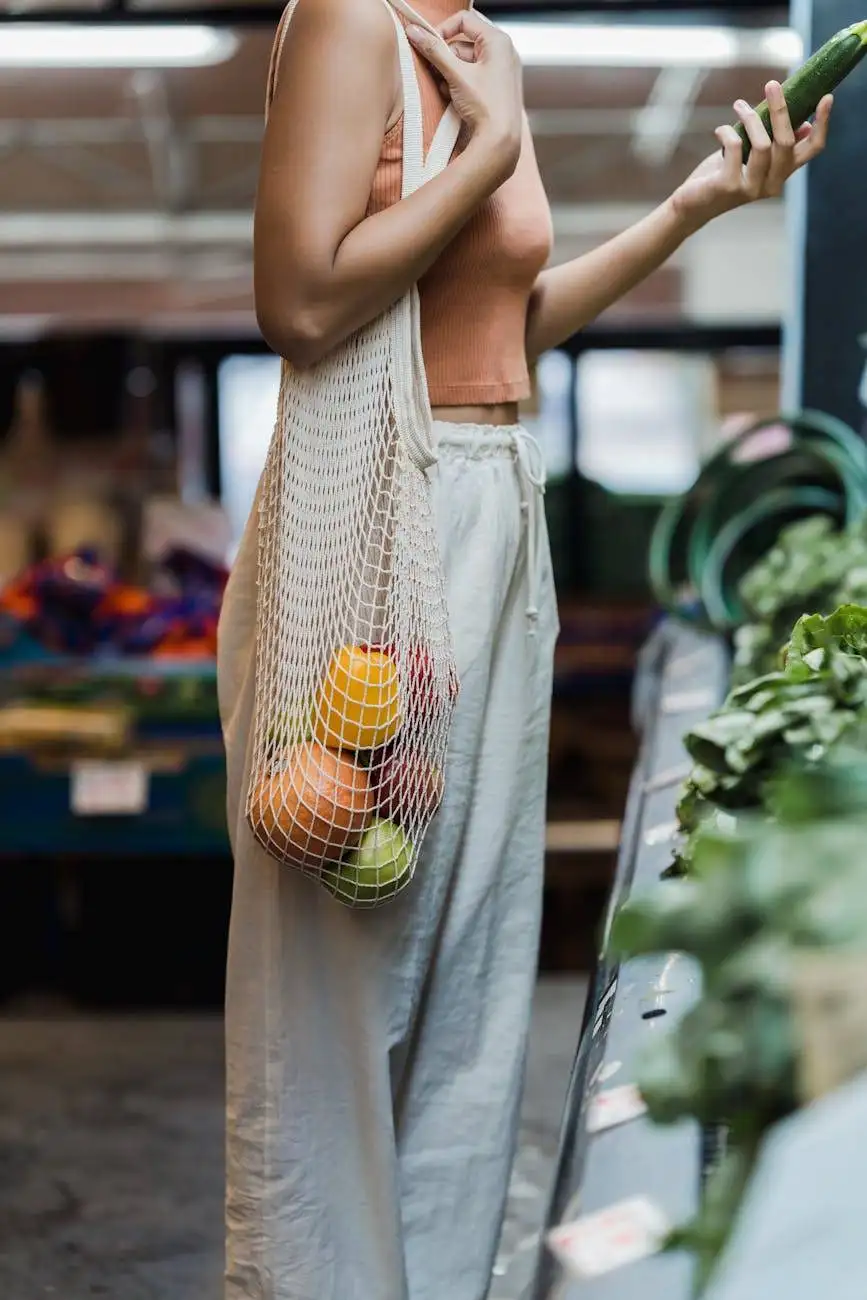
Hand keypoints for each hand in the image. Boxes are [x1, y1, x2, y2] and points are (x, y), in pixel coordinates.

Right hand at [406, 10, 523, 183]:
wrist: (501, 142)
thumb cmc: (486, 106)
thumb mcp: (456, 75)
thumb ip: (434, 51)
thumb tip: (414, 31)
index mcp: (498, 41)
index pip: (464, 20)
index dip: (443, 30)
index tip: (428, 45)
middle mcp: (504, 51)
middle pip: (464, 42)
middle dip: (446, 57)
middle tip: (434, 72)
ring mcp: (502, 70)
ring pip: (467, 61)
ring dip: (450, 73)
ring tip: (447, 89)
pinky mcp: (498, 87)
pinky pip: (474, 76)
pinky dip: (460, 84)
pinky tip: (455, 98)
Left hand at [671, 81, 832, 228]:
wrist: (692, 205)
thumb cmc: (722, 175)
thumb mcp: (751, 157)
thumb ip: (774, 144)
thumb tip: (803, 124)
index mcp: (781, 174)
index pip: (812, 150)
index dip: (822, 124)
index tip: (826, 98)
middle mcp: (772, 185)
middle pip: (787, 141)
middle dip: (781, 109)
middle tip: (772, 84)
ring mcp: (752, 188)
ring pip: (763, 144)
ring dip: (751, 117)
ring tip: (739, 105)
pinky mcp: (730, 186)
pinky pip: (735, 147)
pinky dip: (727, 132)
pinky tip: (719, 130)